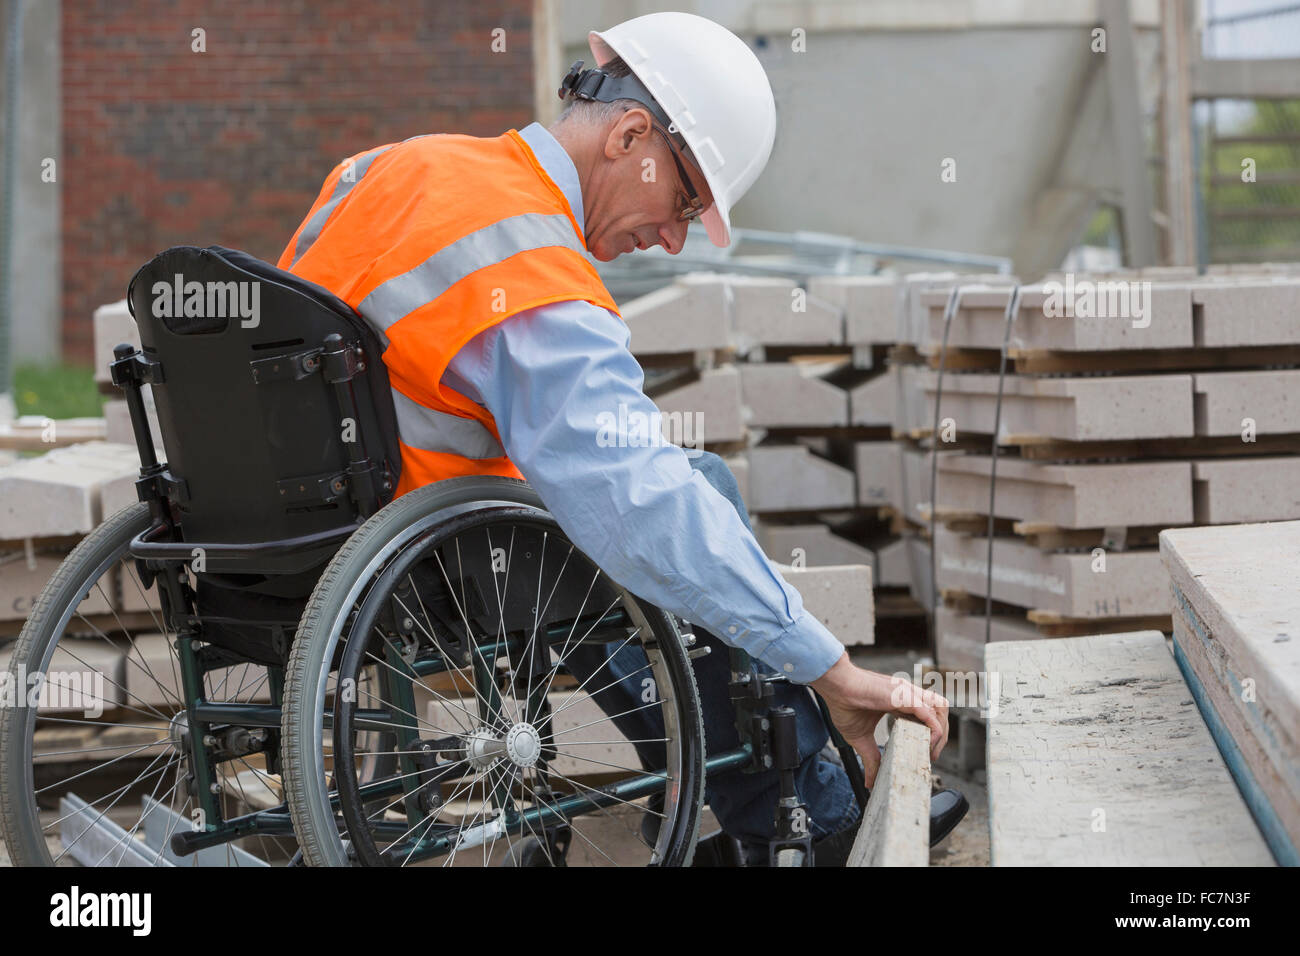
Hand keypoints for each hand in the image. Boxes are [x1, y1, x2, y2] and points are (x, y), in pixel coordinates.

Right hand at [810, 652, 949, 787]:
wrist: (835, 687)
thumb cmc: (844, 704)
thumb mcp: (860, 738)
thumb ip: (871, 758)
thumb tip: (869, 782)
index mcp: (899, 702)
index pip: (927, 716)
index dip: (930, 734)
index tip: (923, 753)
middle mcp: (907, 695)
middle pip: (939, 711)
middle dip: (941, 736)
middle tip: (931, 755)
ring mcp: (908, 694)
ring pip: (941, 708)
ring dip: (942, 731)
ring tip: (932, 750)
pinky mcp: (905, 697)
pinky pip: (930, 714)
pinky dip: (934, 731)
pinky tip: (927, 745)